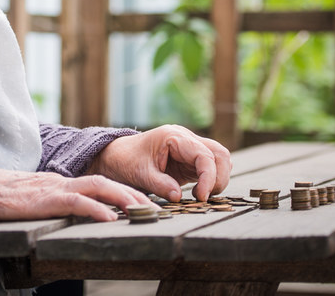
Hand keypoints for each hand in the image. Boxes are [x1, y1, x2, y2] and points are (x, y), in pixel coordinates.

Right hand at [0, 167, 151, 221]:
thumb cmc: (9, 199)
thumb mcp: (39, 201)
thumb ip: (57, 204)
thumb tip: (74, 215)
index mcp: (64, 184)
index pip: (100, 184)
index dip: (123, 191)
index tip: (143, 203)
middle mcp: (65, 182)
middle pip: (106, 182)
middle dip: (132, 194)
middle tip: (154, 208)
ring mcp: (57, 189)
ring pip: (98, 187)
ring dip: (122, 198)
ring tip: (141, 210)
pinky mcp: (48, 199)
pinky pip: (77, 202)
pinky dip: (96, 210)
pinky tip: (111, 219)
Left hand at [86, 125, 231, 202]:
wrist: (116, 156)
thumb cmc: (125, 161)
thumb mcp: (139, 174)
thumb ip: (160, 185)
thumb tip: (178, 197)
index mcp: (173, 136)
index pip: (204, 155)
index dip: (208, 177)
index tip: (201, 197)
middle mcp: (185, 139)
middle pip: (219, 153)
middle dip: (219, 177)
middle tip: (205, 197)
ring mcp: (189, 148)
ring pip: (218, 159)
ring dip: (217, 178)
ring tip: (202, 196)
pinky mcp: (188, 161)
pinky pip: (210, 168)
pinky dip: (211, 180)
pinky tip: (199, 194)